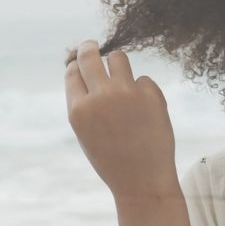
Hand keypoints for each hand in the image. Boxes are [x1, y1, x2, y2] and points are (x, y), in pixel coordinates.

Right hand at [64, 40, 181, 200]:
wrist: (143, 181)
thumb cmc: (112, 158)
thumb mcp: (86, 132)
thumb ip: (83, 101)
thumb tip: (80, 66)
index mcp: (78, 110)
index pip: (72, 71)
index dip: (76, 64)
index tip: (80, 59)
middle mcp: (100, 97)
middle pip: (90, 55)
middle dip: (89, 47)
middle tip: (92, 44)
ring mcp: (127, 93)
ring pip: (119, 57)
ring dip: (117, 63)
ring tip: (121, 82)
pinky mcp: (151, 94)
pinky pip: (143, 80)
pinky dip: (142, 91)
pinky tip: (144, 113)